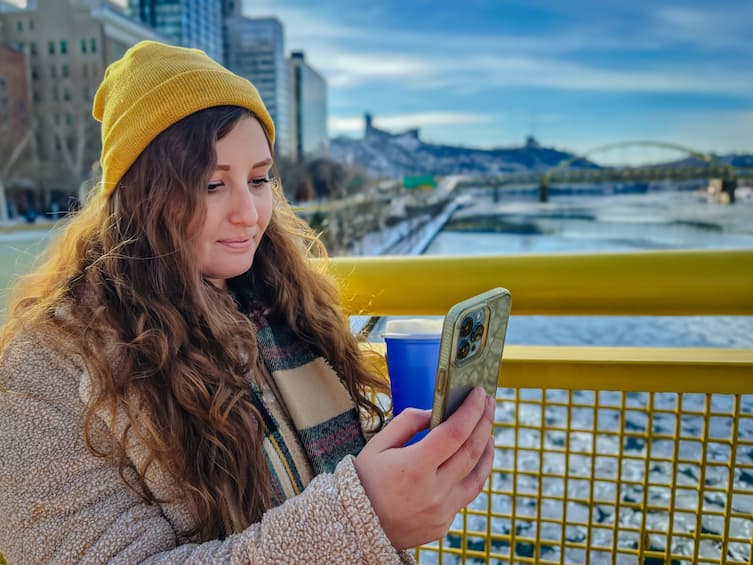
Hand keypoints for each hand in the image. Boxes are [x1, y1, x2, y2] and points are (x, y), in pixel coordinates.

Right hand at [353, 387, 494, 549]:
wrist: (353, 527)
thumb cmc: (363, 481)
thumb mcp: (377, 445)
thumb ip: (407, 423)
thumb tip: (434, 412)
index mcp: (414, 467)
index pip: (455, 433)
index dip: (471, 410)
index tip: (479, 393)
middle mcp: (433, 492)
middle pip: (471, 451)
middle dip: (484, 422)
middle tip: (488, 403)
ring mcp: (441, 512)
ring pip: (478, 476)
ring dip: (487, 449)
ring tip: (487, 430)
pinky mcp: (443, 525)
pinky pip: (466, 495)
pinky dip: (473, 473)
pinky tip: (474, 459)